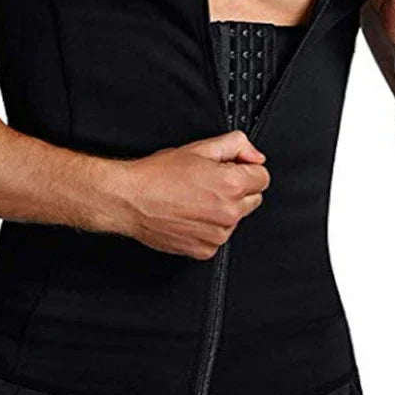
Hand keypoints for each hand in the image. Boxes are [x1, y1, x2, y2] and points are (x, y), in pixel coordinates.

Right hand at [115, 130, 269, 259]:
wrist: (130, 200)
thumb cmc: (158, 175)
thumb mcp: (199, 148)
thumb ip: (236, 145)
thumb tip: (255, 156)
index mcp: (231, 184)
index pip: (263, 177)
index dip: (246, 169)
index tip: (232, 169)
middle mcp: (228, 212)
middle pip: (253, 199)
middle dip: (237, 189)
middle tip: (209, 182)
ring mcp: (217, 234)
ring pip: (235, 219)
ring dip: (223, 209)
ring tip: (194, 198)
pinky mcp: (205, 250)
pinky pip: (218, 236)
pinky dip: (209, 228)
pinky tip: (189, 214)